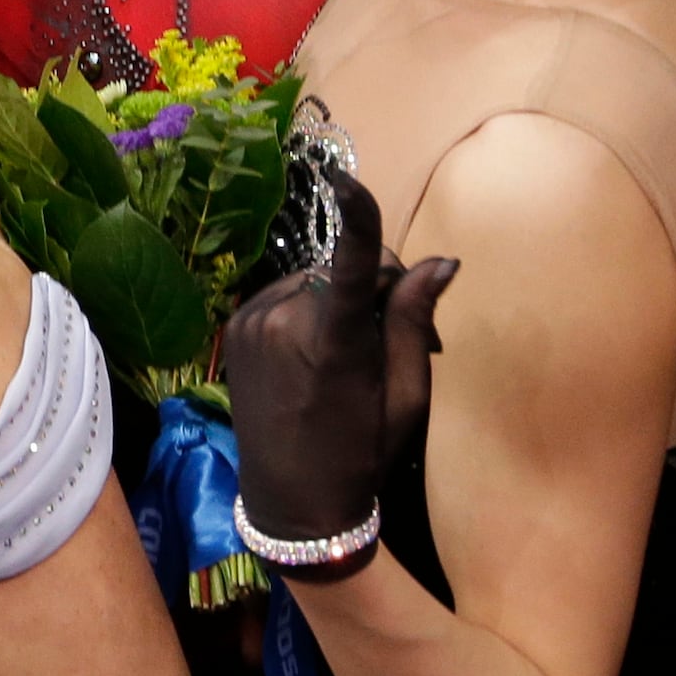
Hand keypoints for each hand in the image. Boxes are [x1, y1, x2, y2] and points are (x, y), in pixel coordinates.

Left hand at [220, 155, 456, 566]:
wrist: (292, 503)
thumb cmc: (363, 453)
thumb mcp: (407, 396)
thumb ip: (416, 322)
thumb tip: (440, 262)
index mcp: (334, 342)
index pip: (351, 262)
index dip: (355, 213)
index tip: (343, 172)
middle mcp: (285, 320)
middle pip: (348, 271)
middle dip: (379, 293)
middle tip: (398, 344)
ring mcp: (252, 320)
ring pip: (317, 282)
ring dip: (342, 304)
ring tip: (356, 359)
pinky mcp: (235, 324)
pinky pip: (286, 296)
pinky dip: (308, 312)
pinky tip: (316, 357)